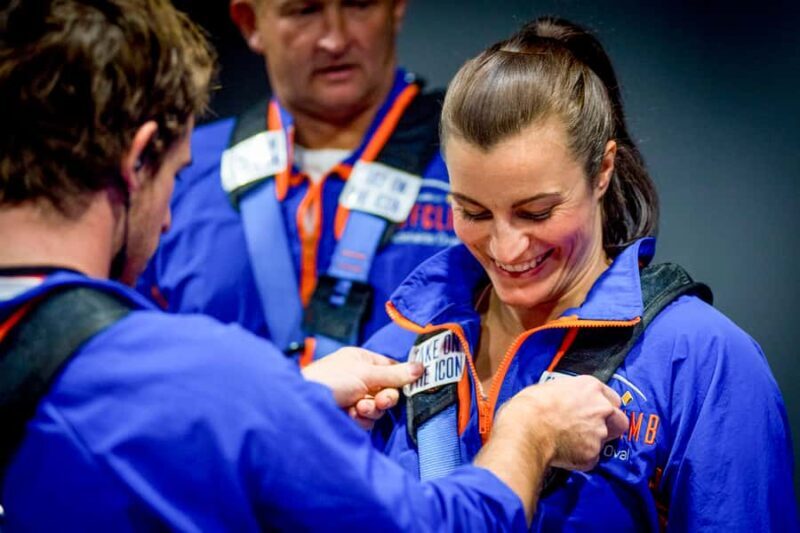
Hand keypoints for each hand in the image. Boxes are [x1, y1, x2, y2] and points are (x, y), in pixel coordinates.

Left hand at [302, 347, 422, 429]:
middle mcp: (358, 377)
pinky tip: (351, 415)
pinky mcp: (348, 416)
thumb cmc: (331, 380)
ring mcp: (353, 397)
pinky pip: (366, 420)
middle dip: (384, 398)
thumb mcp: (366, 373)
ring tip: (358, 407)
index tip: (409, 385)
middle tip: (379, 401)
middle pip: (387, 390)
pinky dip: (361, 419)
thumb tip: (422, 367)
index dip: (400, 378)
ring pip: (378, 408)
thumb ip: (395, 374)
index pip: (390, 367)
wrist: (302, 405)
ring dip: (371, 409)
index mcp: (361, 360)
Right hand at [475, 375, 626, 522]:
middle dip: (609, 426)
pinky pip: (590, 458)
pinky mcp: (592, 455)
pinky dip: (580, 458)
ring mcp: (599, 433)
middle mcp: (601, 408)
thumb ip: (565, 396)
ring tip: (569, 443)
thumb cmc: (529, 406)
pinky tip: (563, 453)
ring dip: (591, 442)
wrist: (525, 430)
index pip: (612, 398)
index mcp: (590, 387)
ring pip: (604, 441)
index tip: (592, 411)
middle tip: (590, 429)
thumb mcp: (547, 388)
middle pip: (619, 420)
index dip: (602, 405)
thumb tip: (560, 402)